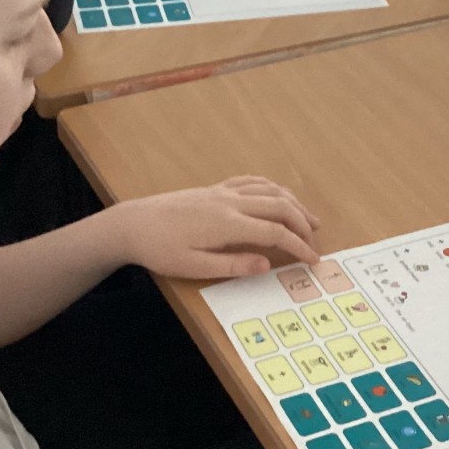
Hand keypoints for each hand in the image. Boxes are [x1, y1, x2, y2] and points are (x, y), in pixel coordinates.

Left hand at [106, 176, 320, 278]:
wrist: (132, 224)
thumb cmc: (160, 249)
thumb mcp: (194, 267)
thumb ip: (233, 266)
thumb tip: (267, 264)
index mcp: (227, 224)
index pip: (275, 232)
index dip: (299, 245)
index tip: (314, 260)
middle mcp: (230, 202)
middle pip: (280, 206)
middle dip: (303, 224)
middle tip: (315, 244)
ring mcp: (223, 192)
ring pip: (270, 190)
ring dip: (293, 203)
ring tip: (309, 219)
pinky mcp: (215, 189)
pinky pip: (252, 181)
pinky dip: (272, 188)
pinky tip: (279, 196)